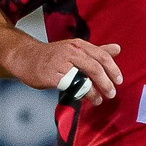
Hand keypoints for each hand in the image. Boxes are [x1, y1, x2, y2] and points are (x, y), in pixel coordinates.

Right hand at [5, 35, 124, 100]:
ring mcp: (61, 63)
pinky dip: (81, 94)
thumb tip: (118, 49)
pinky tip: (85, 99)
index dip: (113, 69)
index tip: (119, 81)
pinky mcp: (52, 76)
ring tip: (99, 100)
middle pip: (95, 67)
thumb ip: (96, 50)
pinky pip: (71, 86)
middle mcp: (71, 52)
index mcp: (79, 45)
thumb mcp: (75, 49)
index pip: (102, 56)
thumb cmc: (52, 56)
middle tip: (112, 93)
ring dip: (95, 91)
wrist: (25, 58)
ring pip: (84, 78)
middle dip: (106, 82)